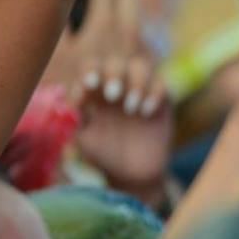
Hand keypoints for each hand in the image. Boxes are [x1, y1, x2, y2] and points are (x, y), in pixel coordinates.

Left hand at [66, 0, 172, 204]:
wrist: (132, 175)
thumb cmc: (104, 154)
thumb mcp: (85, 139)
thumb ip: (77, 118)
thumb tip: (75, 97)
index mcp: (96, 91)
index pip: (92, 67)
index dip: (90, 70)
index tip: (90, 85)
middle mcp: (119, 85)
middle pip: (116, 62)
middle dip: (114, 74)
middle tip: (112, 96)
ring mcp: (142, 91)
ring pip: (141, 66)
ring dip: (136, 82)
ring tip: (130, 108)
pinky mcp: (163, 101)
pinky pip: (162, 84)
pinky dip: (154, 94)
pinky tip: (146, 113)